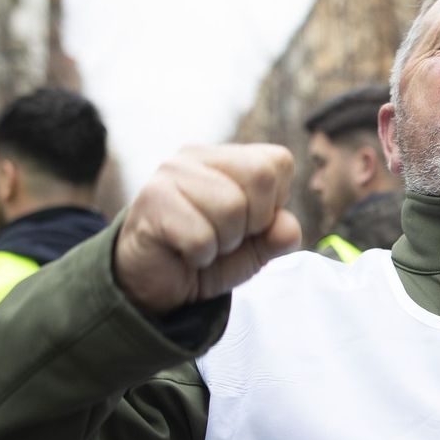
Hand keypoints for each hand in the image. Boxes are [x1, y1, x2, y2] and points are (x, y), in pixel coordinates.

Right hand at [115, 144, 302, 313]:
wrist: (151, 284)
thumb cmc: (204, 257)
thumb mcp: (253, 251)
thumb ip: (278, 237)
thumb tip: (287, 226)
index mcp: (227, 158)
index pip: (278, 162)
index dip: (274, 204)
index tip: (249, 224)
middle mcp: (198, 156)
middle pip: (261, 177)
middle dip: (254, 222)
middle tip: (226, 238)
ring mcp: (172, 173)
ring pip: (232, 207)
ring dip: (223, 242)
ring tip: (203, 245)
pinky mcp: (153, 200)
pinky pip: (201, 236)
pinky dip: (200, 256)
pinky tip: (184, 253)